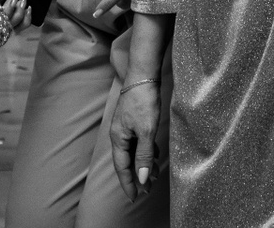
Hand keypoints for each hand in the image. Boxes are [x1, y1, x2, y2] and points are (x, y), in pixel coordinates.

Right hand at [108, 73, 160, 199]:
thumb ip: (144, 155)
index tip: (134, 197)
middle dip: (137, 176)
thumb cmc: (143, 101)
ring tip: (154, 175)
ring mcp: (125, 127)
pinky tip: (154, 154)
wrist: (143, 75)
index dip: (128, 184)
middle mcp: (119, 134)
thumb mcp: (147, 131)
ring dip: (142, 164)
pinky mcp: (132, 120)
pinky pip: (137, 142)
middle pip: (126, 161)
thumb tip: (142, 178)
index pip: (122, 168)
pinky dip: (145, 151)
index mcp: (119, 138)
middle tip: (148, 190)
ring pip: (133, 151)